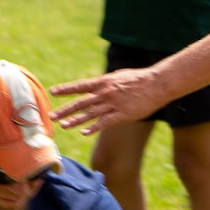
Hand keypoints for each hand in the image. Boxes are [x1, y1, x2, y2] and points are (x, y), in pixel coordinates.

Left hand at [51, 66, 171, 133]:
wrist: (157, 83)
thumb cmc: (139, 79)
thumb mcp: (119, 76)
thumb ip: (106, 83)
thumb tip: (97, 86)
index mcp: (103, 82)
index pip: (80, 86)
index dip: (66, 89)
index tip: (53, 92)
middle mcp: (105, 93)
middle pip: (81, 102)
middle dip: (65, 110)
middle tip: (52, 116)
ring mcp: (113, 104)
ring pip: (90, 113)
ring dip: (75, 120)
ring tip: (63, 126)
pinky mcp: (122, 114)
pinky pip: (105, 122)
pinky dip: (94, 127)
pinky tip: (84, 133)